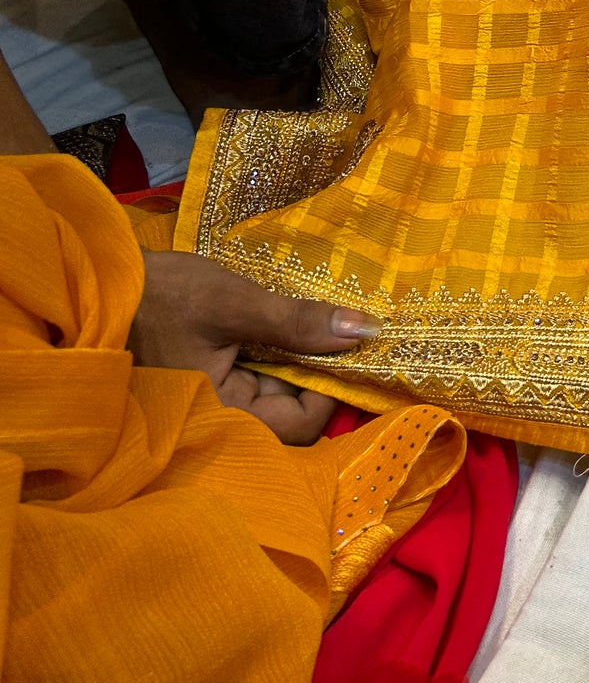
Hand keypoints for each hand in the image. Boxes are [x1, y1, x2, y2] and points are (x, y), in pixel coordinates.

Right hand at [129, 250, 381, 443]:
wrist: (101, 286)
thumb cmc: (163, 297)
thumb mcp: (233, 303)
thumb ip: (297, 322)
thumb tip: (366, 332)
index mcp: (226, 416)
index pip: (302, 425)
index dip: (333, 388)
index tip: (352, 345)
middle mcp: (223, 418)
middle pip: (293, 411)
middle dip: (321, 370)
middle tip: (343, 324)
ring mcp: (217, 398)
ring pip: (278, 390)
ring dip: (301, 357)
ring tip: (318, 318)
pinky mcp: (211, 377)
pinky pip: (258, 374)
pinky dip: (278, 351)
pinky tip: (287, 320)